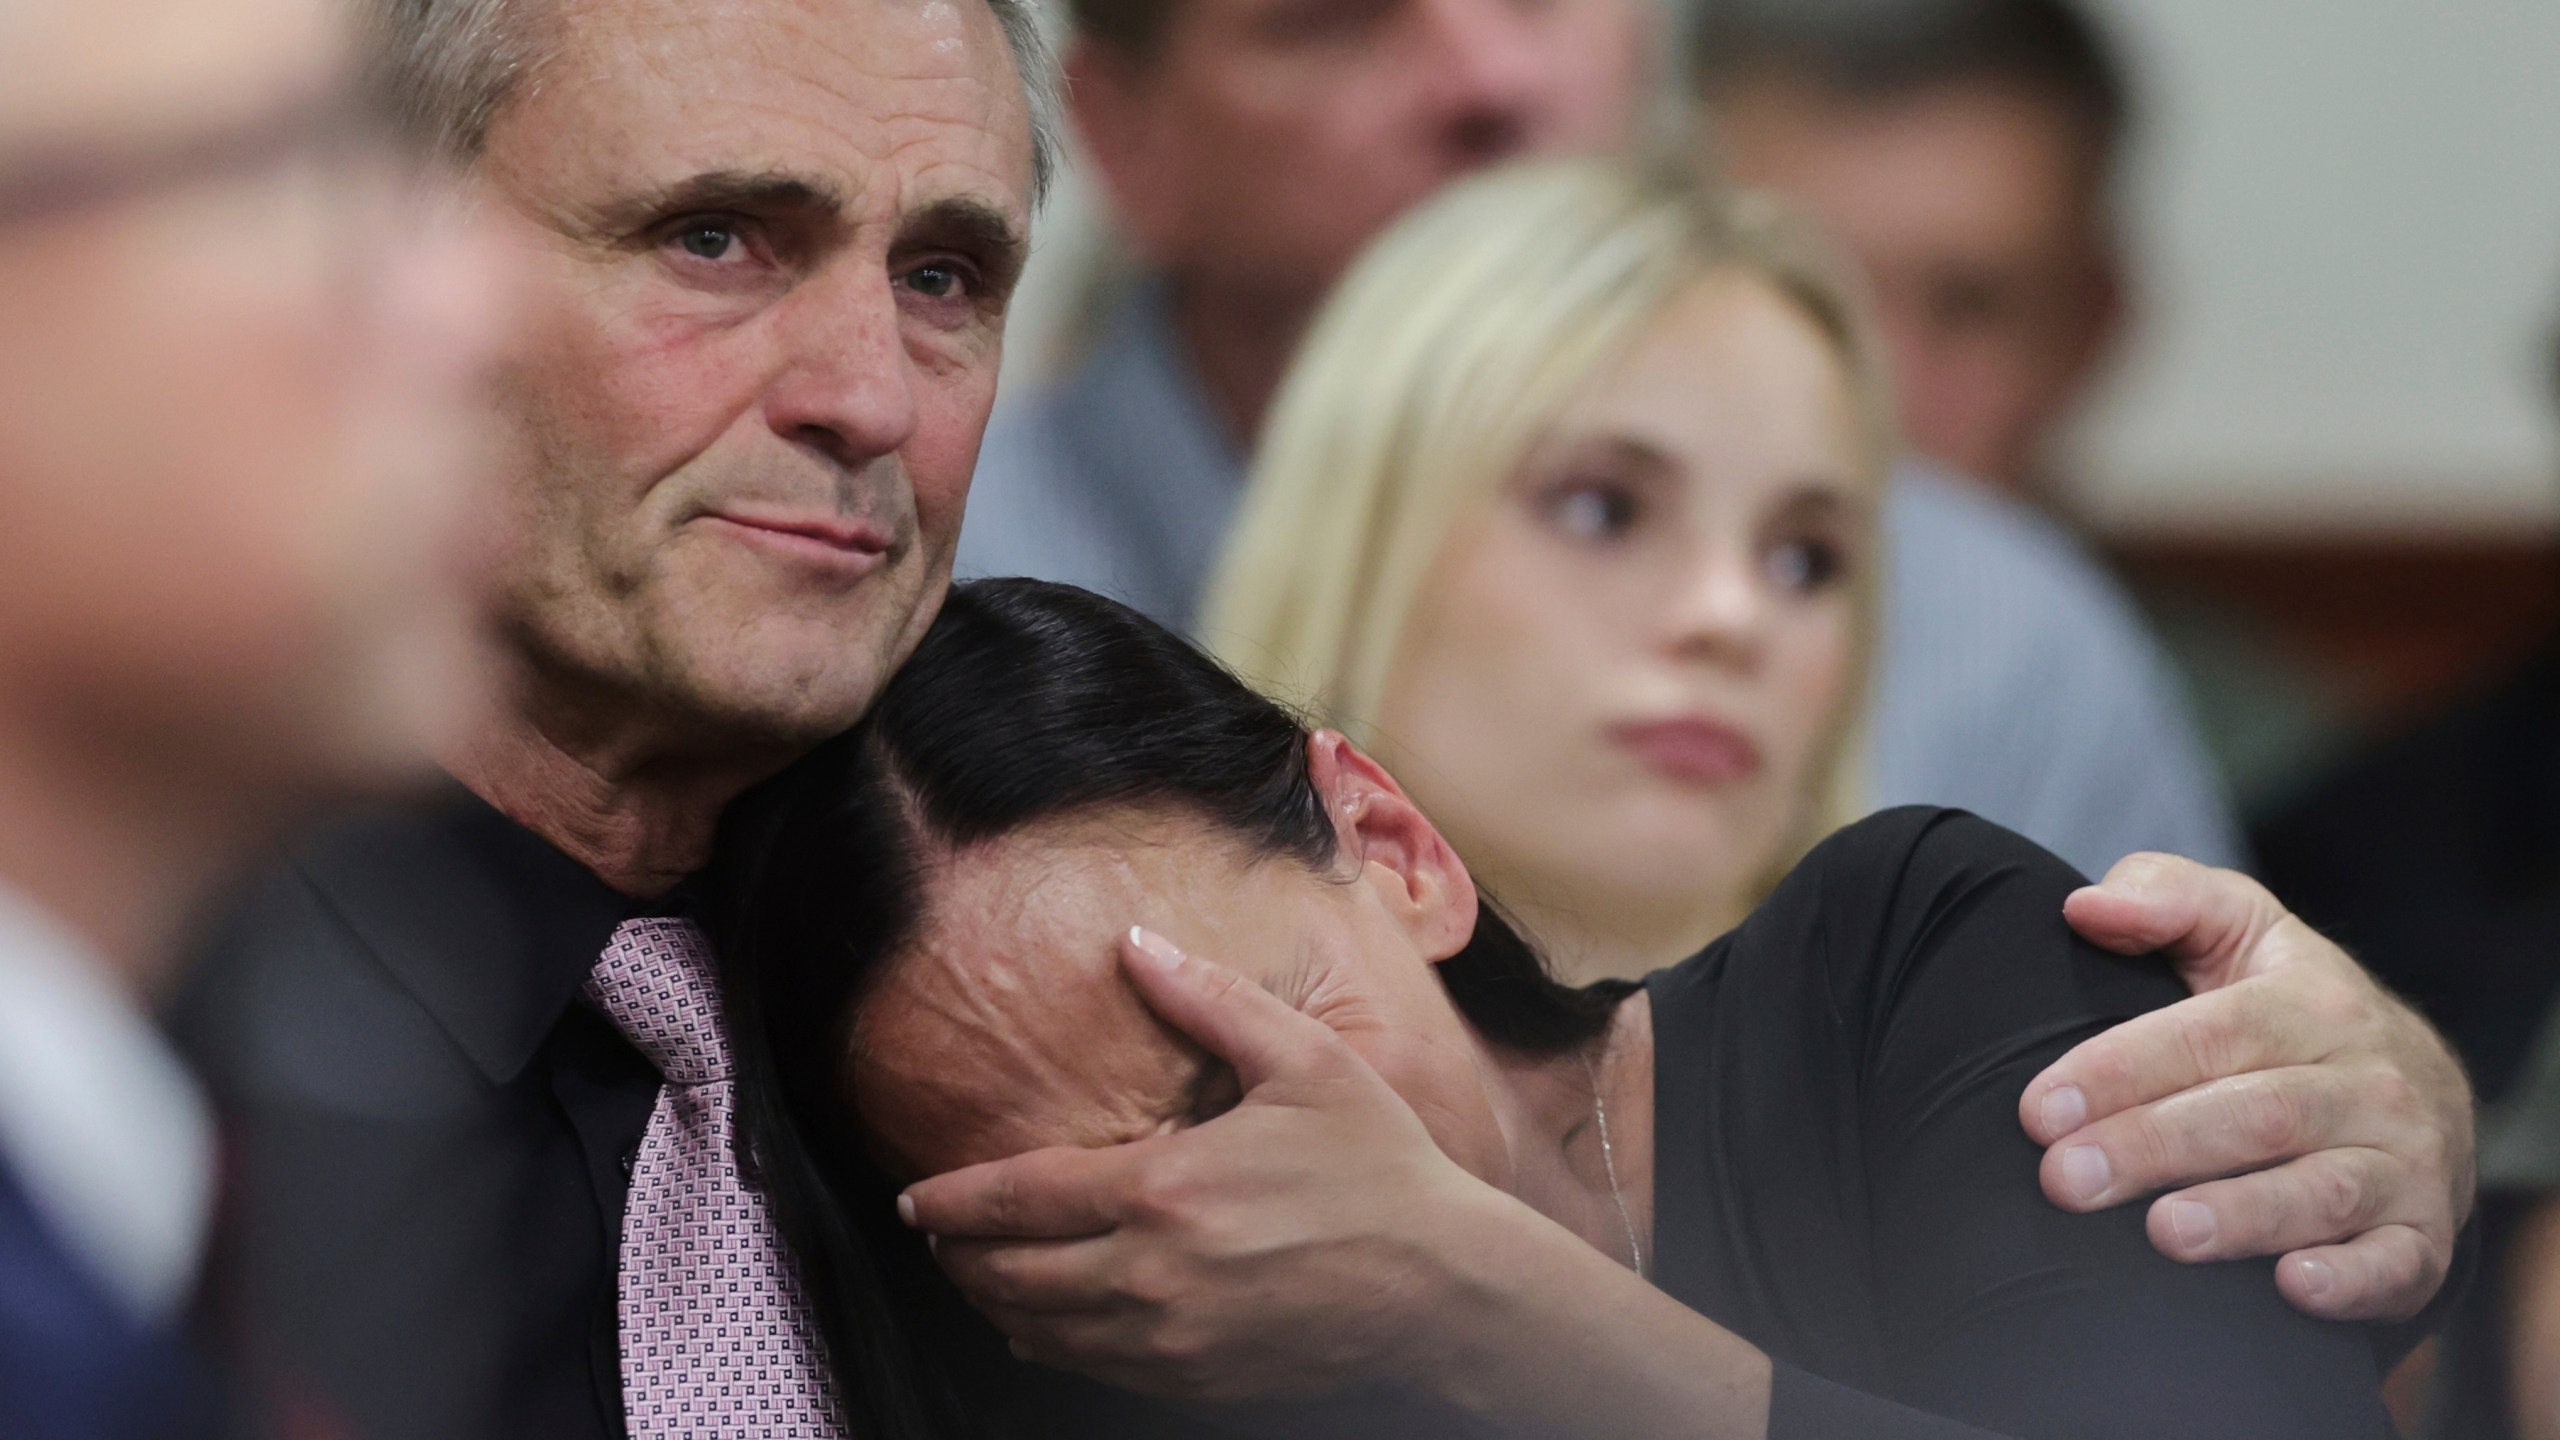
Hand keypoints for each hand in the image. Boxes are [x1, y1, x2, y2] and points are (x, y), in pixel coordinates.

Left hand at [898, 927, 1524, 1402]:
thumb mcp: (1305, 1064)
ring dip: (995, 1302)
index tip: (916, 1200)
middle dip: (961, 1255)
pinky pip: (1091, 1368)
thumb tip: (1136, 942)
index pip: (1022, 1198)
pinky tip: (1041, 1324)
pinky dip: (1050, 1344)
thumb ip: (1209, 1001)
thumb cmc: (1382, 1171)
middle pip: (1011, 1274)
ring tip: (975, 1274)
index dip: (955, 1200)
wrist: (1445, 1290)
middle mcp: (1151, 1274)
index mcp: (1165, 1188)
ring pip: (1042, 1329)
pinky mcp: (1194, 1380)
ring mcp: (1169, 1340)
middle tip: (937, 1235)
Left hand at [2024, 852, 2474, 1321]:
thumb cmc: (2291, 1007)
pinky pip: (2395, 1263)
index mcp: (2312, 1001)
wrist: (2421, 1089)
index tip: (2040, 1110)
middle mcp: (2368, 1080)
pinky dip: (2349, 1279)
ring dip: (2241, 1216)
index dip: (2121, 1069)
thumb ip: (2163, 898)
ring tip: (2162, 1233)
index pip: (2210, 1033)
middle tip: (2065, 1180)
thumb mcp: (2240, 929)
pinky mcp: (2423, 1235)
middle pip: (2254, 1115)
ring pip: (2321, 1190)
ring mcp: (2403, 1161)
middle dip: (2152, 1147)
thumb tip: (2084, 906)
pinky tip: (2290, 1285)